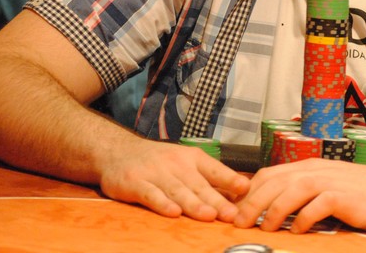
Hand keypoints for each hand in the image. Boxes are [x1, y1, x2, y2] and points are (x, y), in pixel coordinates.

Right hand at [96, 139, 249, 222]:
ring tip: (209, 215)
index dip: (230, 179)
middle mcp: (176, 164)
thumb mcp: (185, 162)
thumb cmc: (158, 161)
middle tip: (231, 213)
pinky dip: (162, 204)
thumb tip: (238, 193)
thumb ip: (208, 178)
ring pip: (178, 191)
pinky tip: (173, 213)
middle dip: (216, 200)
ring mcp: (155, 173)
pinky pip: (151, 195)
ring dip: (194, 204)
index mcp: (191, 158)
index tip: (246, 188)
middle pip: (198, 184)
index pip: (214, 169)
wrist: (118, 151)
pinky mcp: (135, 183)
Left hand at [234, 158, 365, 232]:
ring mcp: (332, 181)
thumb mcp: (331, 186)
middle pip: (274, 181)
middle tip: (238, 223)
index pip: (270, 173)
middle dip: (252, 203)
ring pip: (291, 190)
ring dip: (272, 210)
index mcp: (310, 166)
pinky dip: (302, 218)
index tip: (236, 210)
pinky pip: (316, 205)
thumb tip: (274, 208)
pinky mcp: (345, 197)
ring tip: (262, 228)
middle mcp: (318, 169)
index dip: (249, 191)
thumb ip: (305, 192)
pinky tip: (296, 231)